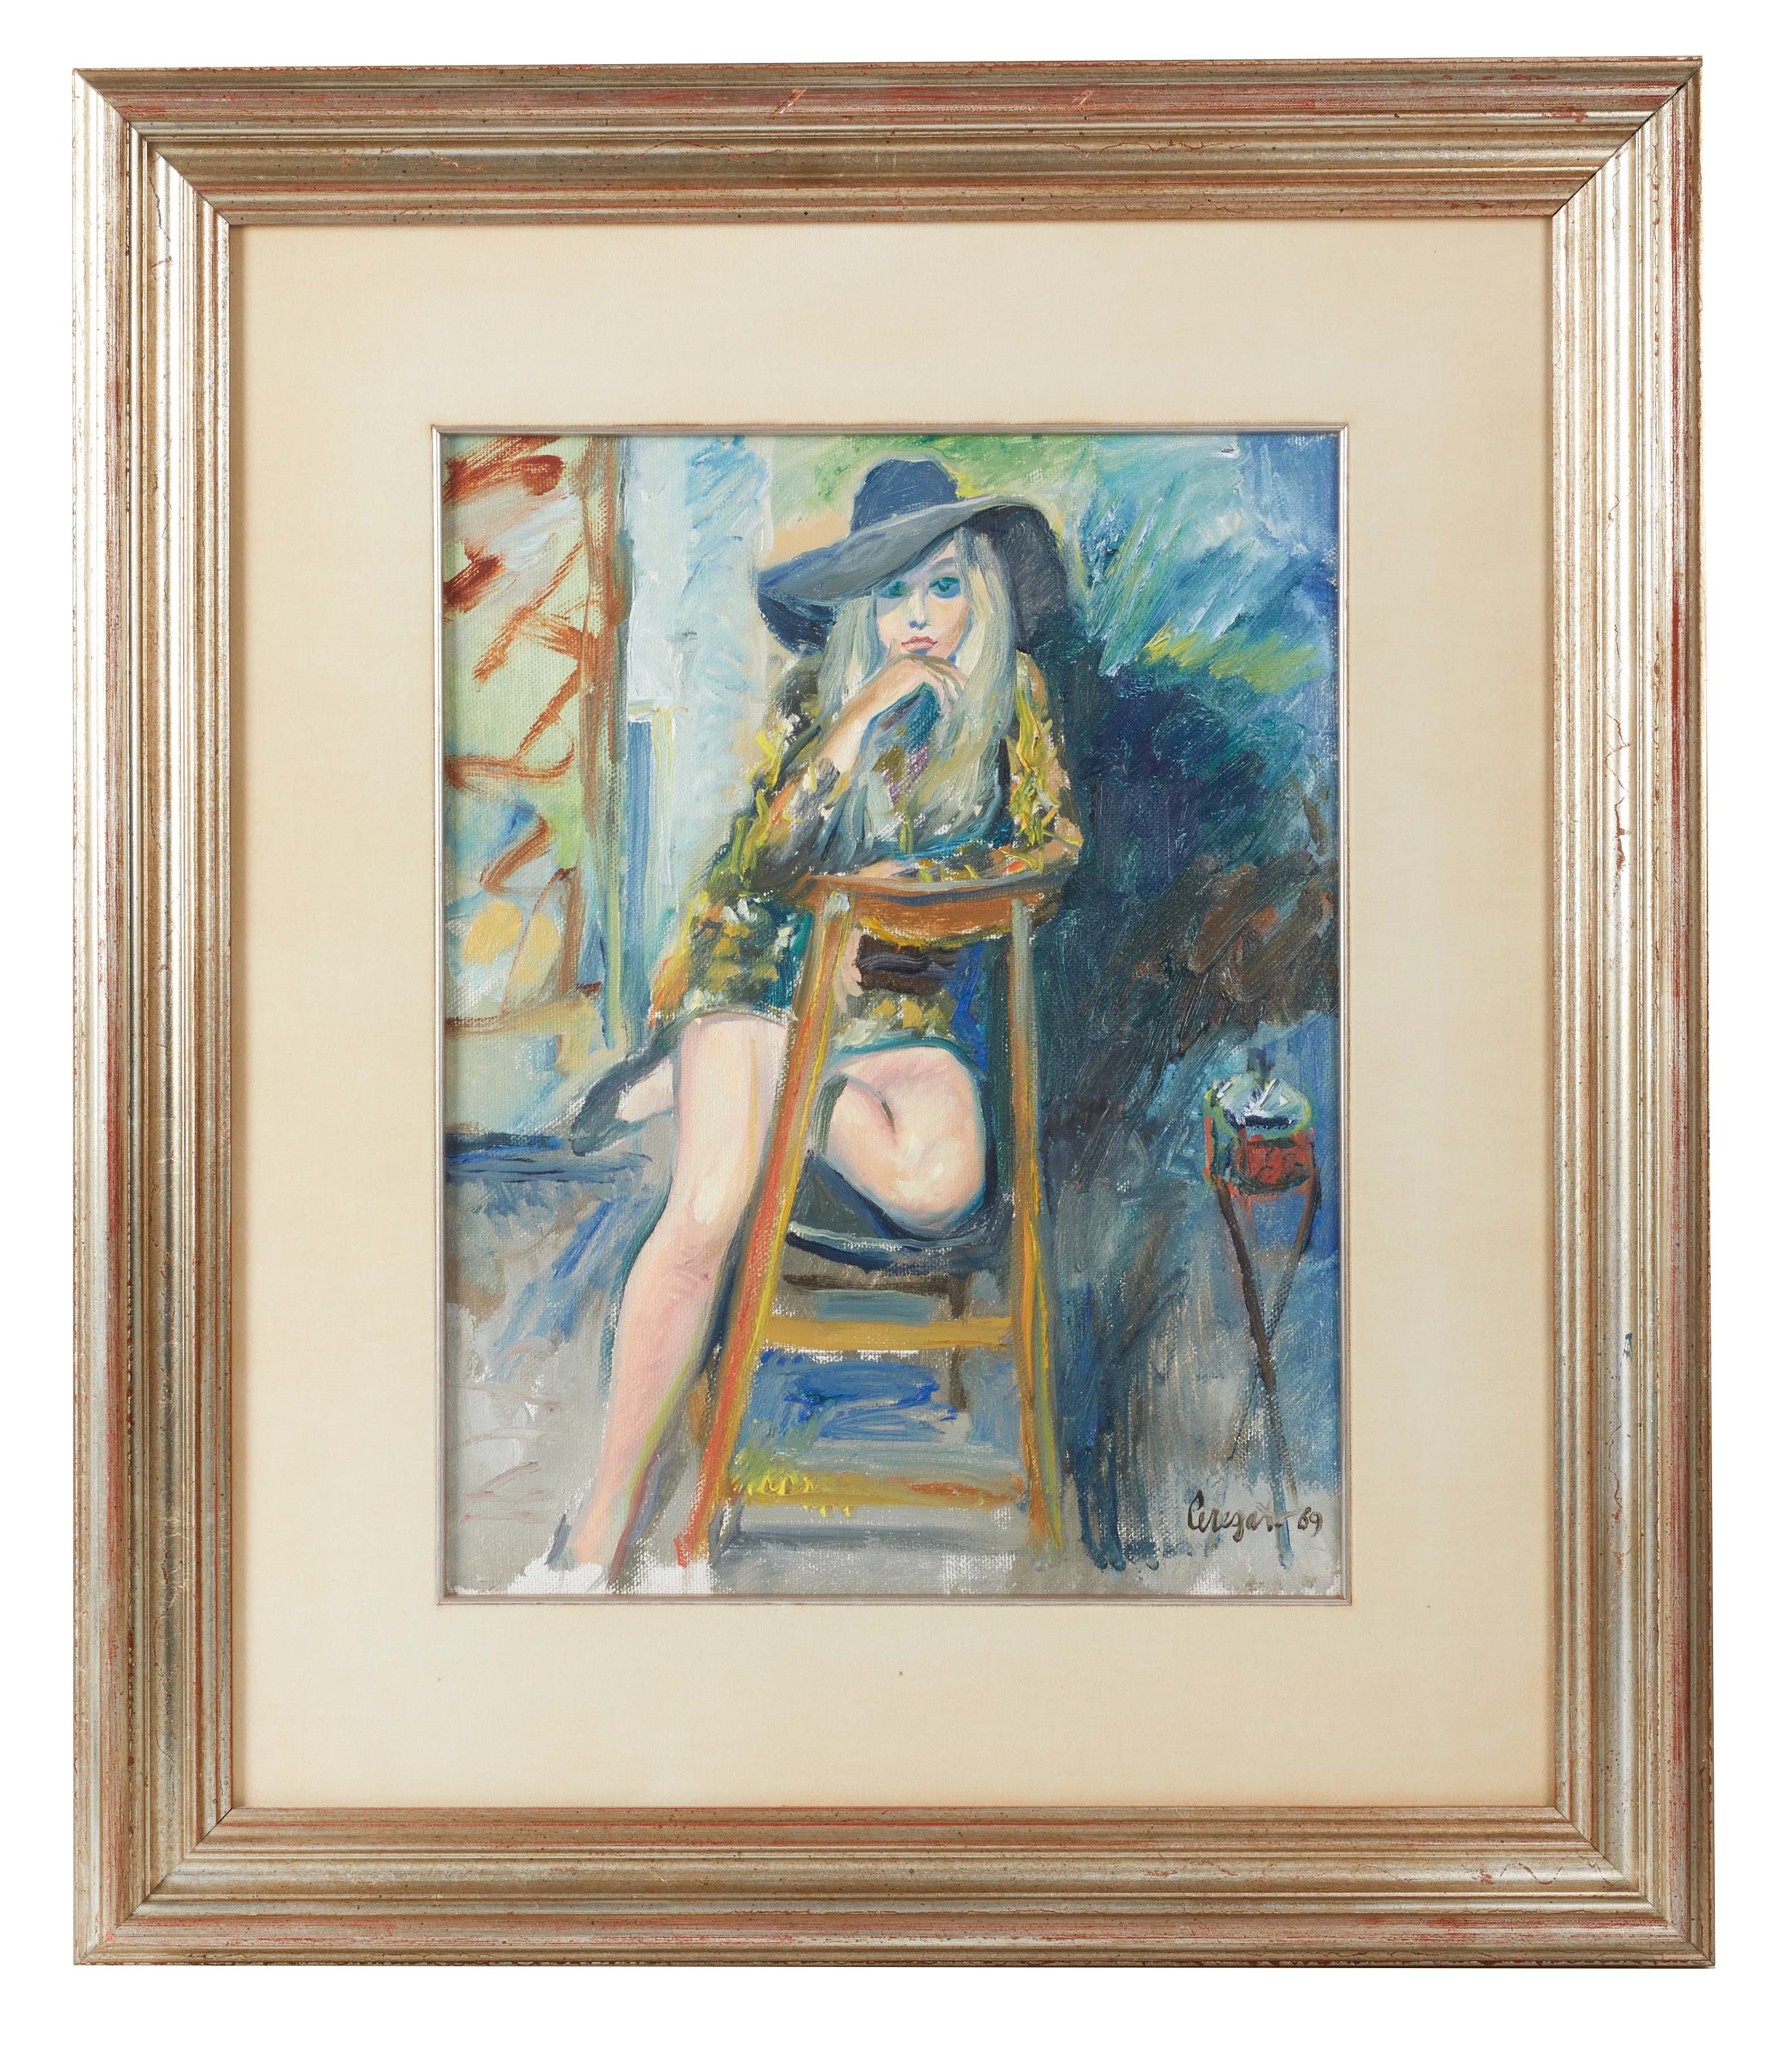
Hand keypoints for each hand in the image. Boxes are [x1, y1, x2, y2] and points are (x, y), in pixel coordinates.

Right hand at [821, 656, 962, 774]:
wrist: (867, 704)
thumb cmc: (878, 699)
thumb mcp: (894, 686)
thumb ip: (906, 683)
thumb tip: (911, 681)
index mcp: (906, 658)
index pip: (936, 662)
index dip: (950, 673)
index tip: (960, 686)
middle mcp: (910, 656)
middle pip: (943, 666)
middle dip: (957, 680)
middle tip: (968, 693)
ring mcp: (912, 663)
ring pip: (942, 675)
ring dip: (952, 692)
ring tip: (958, 705)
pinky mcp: (915, 672)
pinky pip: (937, 684)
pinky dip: (943, 698)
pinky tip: (945, 711)